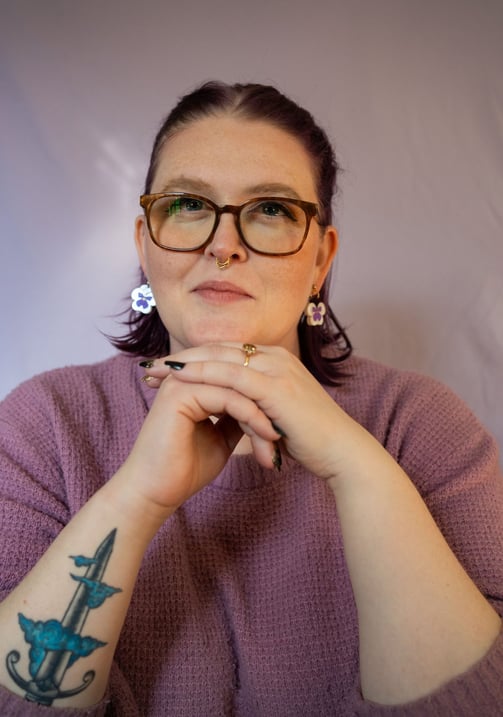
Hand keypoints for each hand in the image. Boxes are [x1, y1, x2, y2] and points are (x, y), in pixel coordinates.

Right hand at [118, 350, 282, 520]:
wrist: (156, 492)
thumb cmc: (185, 469)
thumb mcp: (222, 438)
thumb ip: (238, 418)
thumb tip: (263, 409)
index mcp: (195, 381)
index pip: (238, 377)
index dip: (264, 399)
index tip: (287, 424)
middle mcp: (187, 376)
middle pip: (240, 378)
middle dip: (267, 404)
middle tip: (289, 429)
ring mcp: (181, 381)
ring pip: (237, 386)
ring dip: (262, 412)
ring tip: (279, 437)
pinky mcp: (179, 394)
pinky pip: (227, 397)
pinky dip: (251, 416)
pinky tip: (266, 435)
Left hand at [140, 342, 360, 483]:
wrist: (342, 452)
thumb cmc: (311, 440)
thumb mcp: (277, 414)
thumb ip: (256, 406)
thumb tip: (235, 414)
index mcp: (275, 362)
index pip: (226, 353)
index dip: (193, 359)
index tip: (164, 369)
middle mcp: (275, 358)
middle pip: (217, 350)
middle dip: (180, 357)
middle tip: (148, 366)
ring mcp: (276, 368)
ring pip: (220, 358)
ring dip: (183, 362)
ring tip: (152, 371)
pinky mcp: (275, 386)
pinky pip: (230, 375)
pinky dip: (201, 373)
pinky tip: (178, 378)